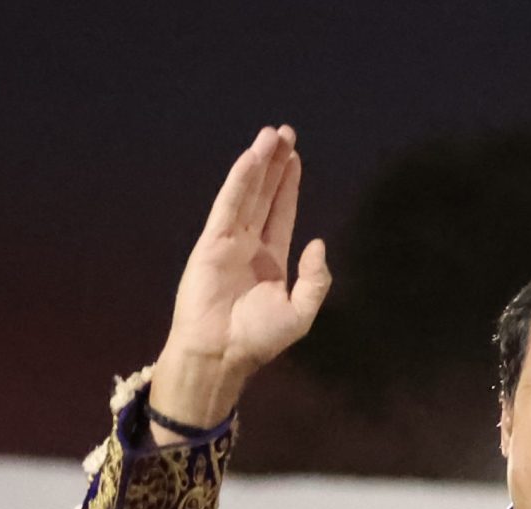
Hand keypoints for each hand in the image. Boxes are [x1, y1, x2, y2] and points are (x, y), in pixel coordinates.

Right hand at [150, 125, 332, 431]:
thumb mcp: (300, 312)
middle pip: (266, 194)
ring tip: (272, 135)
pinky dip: (240, 181)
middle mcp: (250, 245)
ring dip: (259, 163)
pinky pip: (229, 205)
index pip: (282, 212)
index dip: (289, 185)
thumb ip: (315, 279)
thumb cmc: (258, 339)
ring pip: (248, 193)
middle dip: (276, 164)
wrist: (222, 354)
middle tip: (285, 132)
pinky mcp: (211, 242)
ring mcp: (229, 241)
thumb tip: (319, 243)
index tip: (295, 158)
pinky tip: (250, 159)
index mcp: (271, 260)